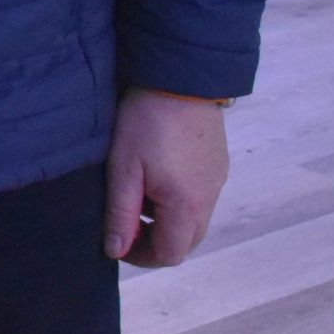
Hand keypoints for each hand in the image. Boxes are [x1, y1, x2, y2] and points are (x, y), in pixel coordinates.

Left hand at [104, 89, 229, 266]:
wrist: (182, 77)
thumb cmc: (146, 122)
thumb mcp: (124, 168)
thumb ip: (121, 213)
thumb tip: (116, 250)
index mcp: (187, 206)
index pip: (170, 254)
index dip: (141, 256)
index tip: (116, 241)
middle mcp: (210, 199)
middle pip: (186, 241)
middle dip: (155, 241)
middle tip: (125, 222)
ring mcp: (217, 181)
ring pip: (194, 219)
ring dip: (165, 220)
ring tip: (137, 195)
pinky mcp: (217, 164)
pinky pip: (200, 197)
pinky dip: (177, 200)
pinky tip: (155, 175)